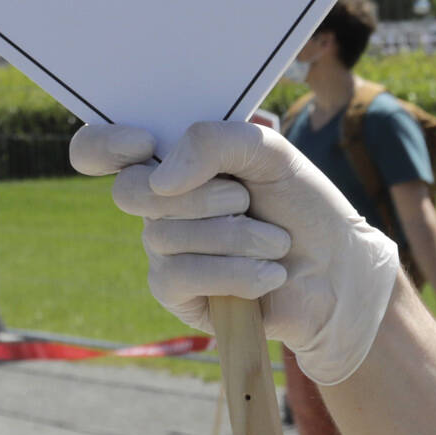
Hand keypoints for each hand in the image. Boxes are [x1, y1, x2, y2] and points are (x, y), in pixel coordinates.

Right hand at [69, 119, 401, 386]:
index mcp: (172, 159)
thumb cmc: (302, 205)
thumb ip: (217, 141)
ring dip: (236, 237)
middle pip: (130, 191)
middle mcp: (157, 202)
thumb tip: (161, 178)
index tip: (144, 142)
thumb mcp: (271, 153)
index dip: (104, 144)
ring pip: (164, 235)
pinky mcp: (176, 293)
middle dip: (200, 195)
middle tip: (246, 199)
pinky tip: (269, 275)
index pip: (98, 148)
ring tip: (274, 242)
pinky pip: (181, 274)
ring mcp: (162, 249)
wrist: (337, 271)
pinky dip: (235, 272)